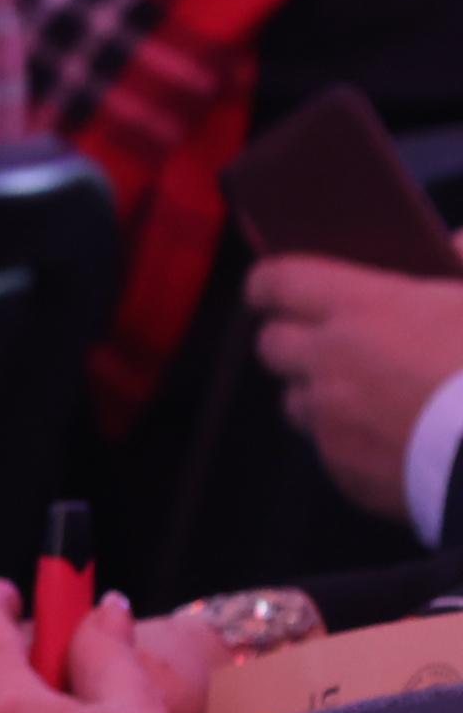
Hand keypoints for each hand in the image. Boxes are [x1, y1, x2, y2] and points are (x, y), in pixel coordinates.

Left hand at [249, 245, 462, 522]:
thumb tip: (454, 242)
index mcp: (362, 308)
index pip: (277, 281)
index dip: (268, 284)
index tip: (270, 289)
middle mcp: (331, 363)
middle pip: (272, 344)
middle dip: (291, 341)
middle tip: (325, 343)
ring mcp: (333, 421)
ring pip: (296, 402)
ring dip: (319, 396)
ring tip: (367, 396)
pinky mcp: (346, 471)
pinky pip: (329, 452)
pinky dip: (351, 444)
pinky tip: (393, 441)